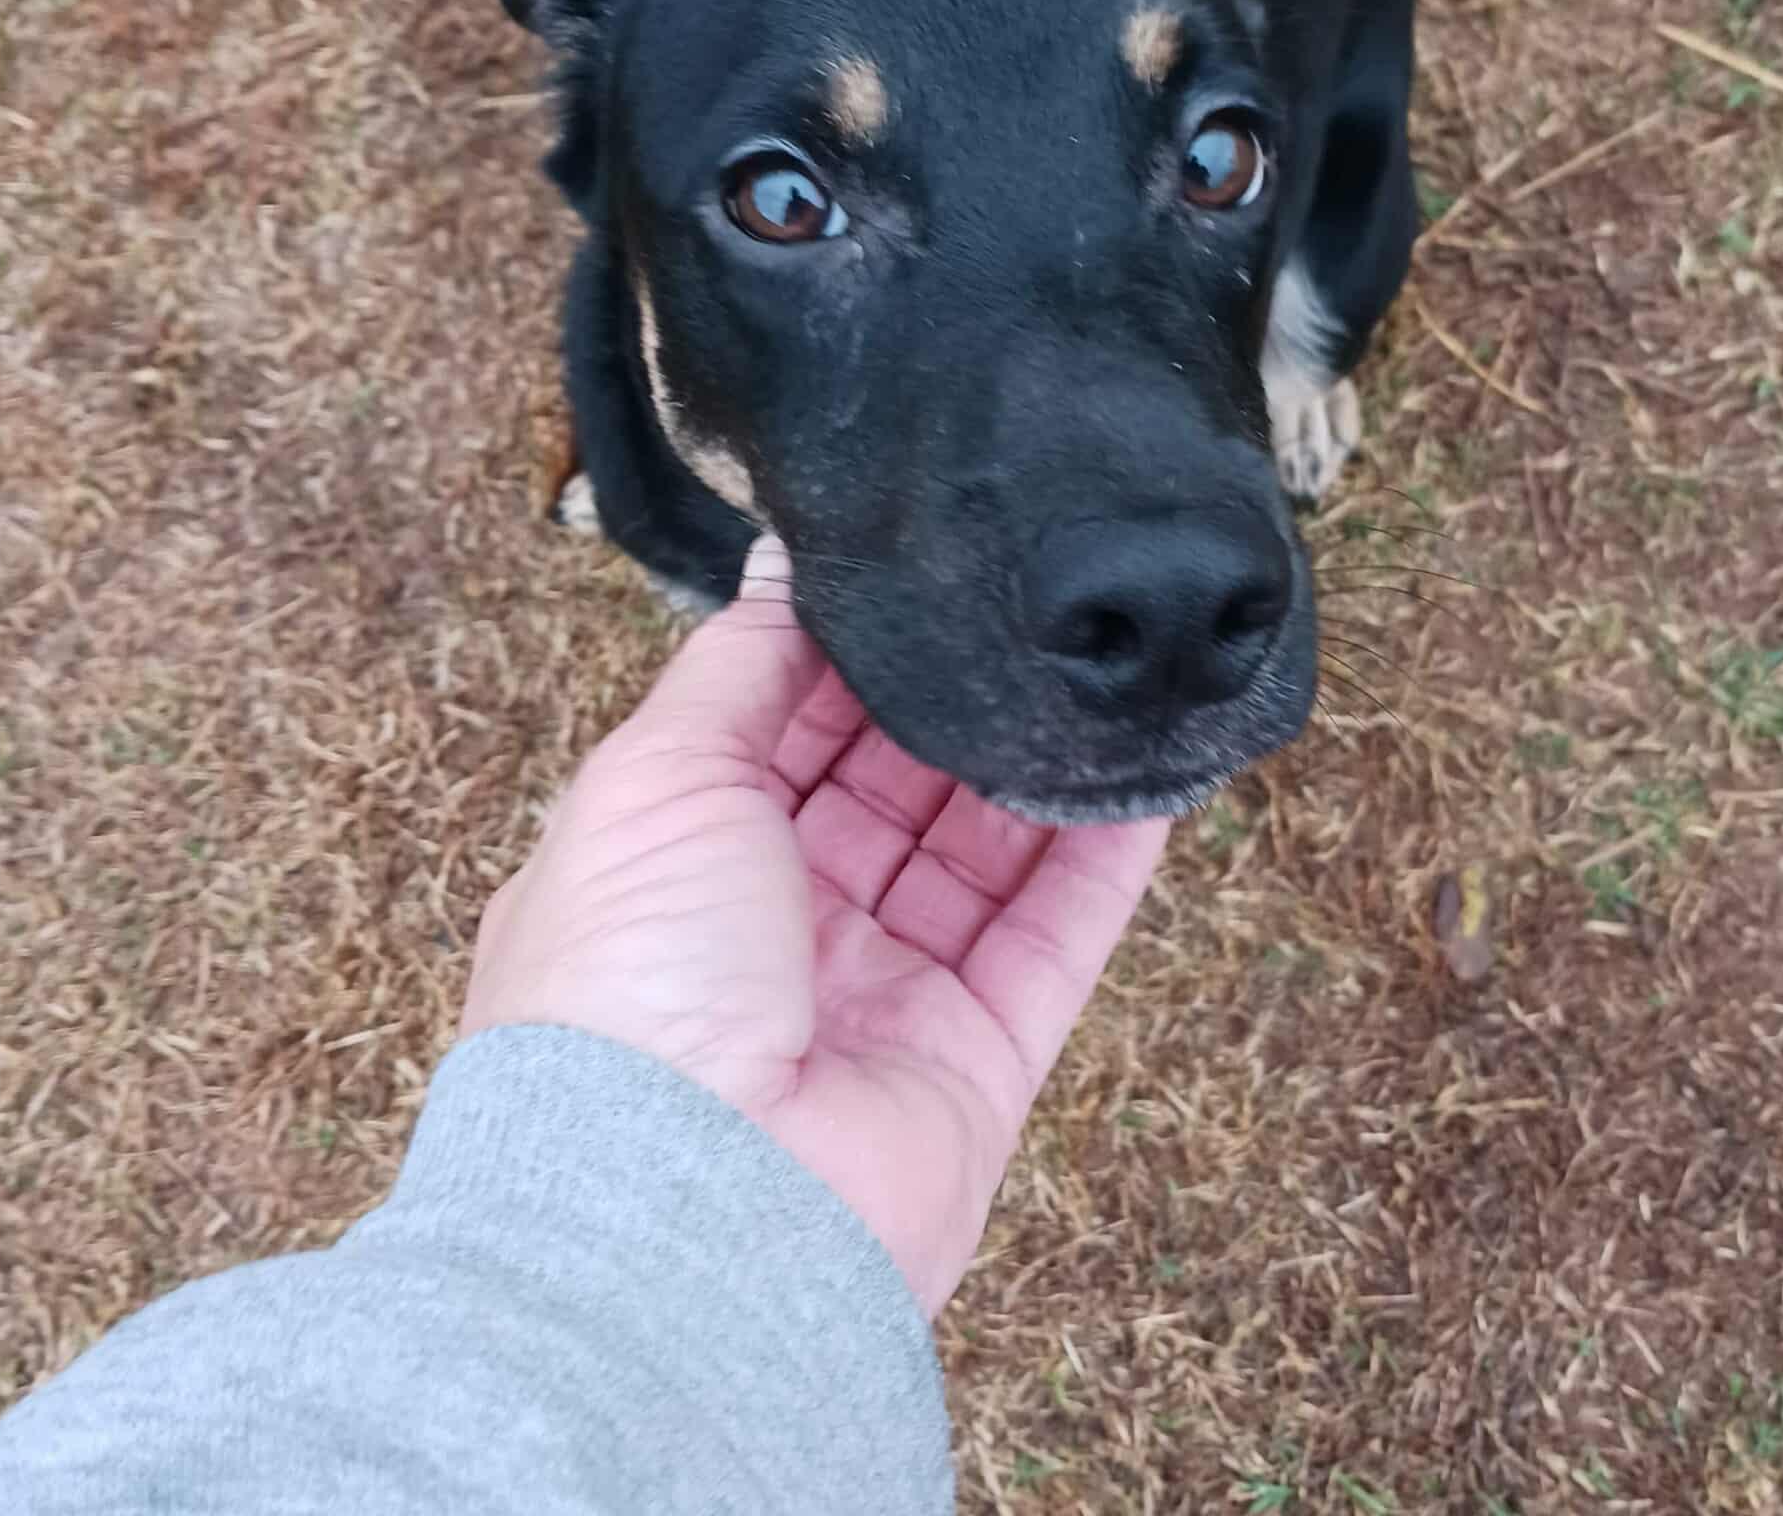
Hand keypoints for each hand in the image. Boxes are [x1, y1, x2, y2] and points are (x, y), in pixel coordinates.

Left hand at [460, 539, 1170, 1312]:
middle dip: (945, 704)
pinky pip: (1057, 938)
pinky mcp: (975, 1062)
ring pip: (982, 857)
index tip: (915, 575)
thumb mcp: (654, 775)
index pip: (777, 733)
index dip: (843, 659)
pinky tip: (1154, 771)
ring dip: (1037, 768)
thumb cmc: (629, 986)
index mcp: (679, 863)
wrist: (684, 1215)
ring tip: (1100, 668)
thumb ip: (735, 665)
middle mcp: (777, 932)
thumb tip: (775, 567)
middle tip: (1016, 611)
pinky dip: (1107, 857)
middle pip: (887, 790)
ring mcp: (880, 1000)